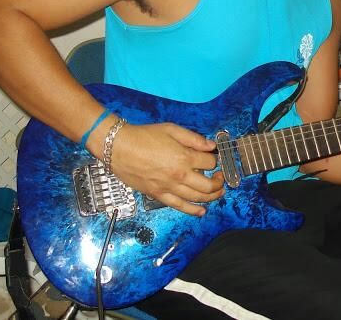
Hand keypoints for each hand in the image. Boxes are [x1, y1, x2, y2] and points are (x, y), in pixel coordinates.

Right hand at [110, 123, 224, 215]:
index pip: (209, 162)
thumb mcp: (171, 129)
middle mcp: (179, 175)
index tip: (213, 157)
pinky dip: (193, 211)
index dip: (214, 159)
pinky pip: (179, 206)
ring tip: (218, 193)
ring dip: (211, 197)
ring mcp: (169, 188)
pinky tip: (201, 211)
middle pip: (208, 185)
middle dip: (218, 182)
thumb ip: (193, 138)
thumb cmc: (145, 136)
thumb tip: (211, 146)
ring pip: (197, 198)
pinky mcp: (158, 195)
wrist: (119, 148)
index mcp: (184, 157)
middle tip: (220, 178)